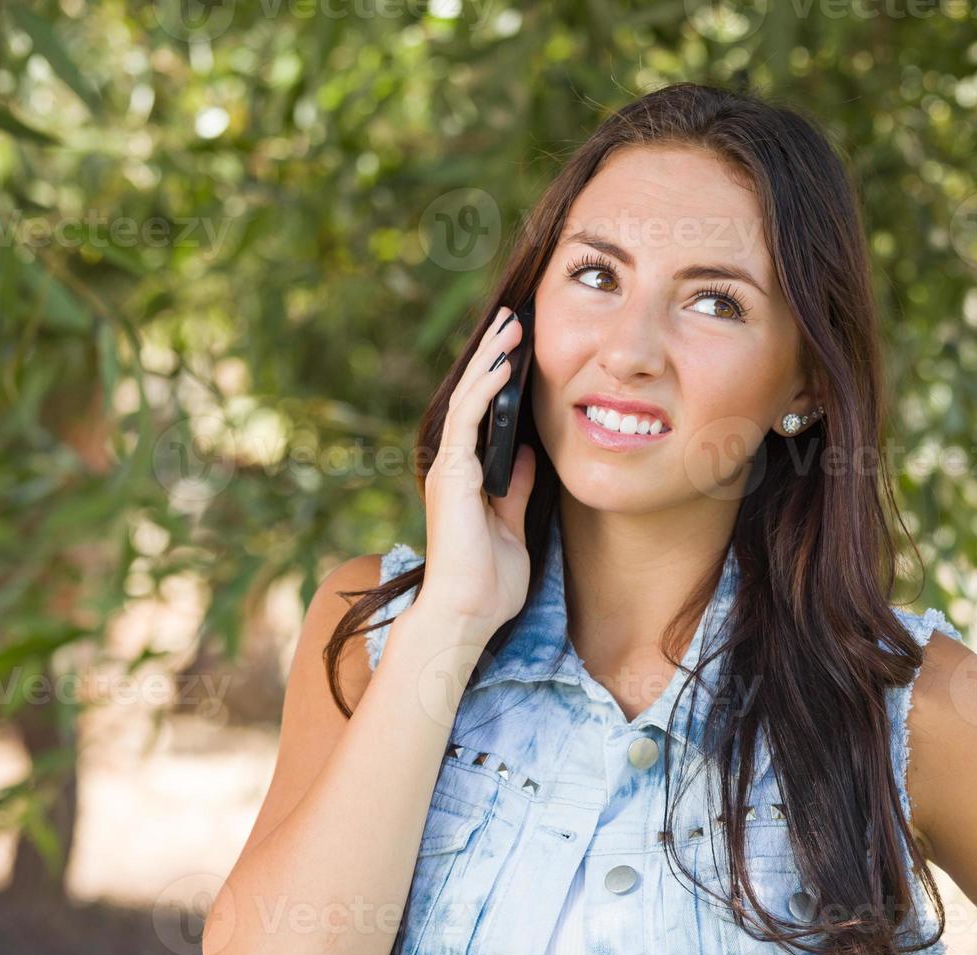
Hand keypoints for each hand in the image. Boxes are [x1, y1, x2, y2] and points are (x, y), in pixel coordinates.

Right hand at [417, 305, 536, 640]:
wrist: (466, 614)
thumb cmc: (488, 583)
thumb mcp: (513, 525)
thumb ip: (516, 489)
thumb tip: (527, 454)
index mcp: (467, 477)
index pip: (484, 415)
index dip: (499, 380)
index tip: (519, 348)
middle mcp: (453, 466)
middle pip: (473, 398)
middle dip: (493, 356)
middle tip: (513, 318)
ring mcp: (449, 468)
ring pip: (469, 399)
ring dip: (490, 360)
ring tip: (511, 325)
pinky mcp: (451, 474)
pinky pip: (469, 420)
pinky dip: (485, 389)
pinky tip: (504, 364)